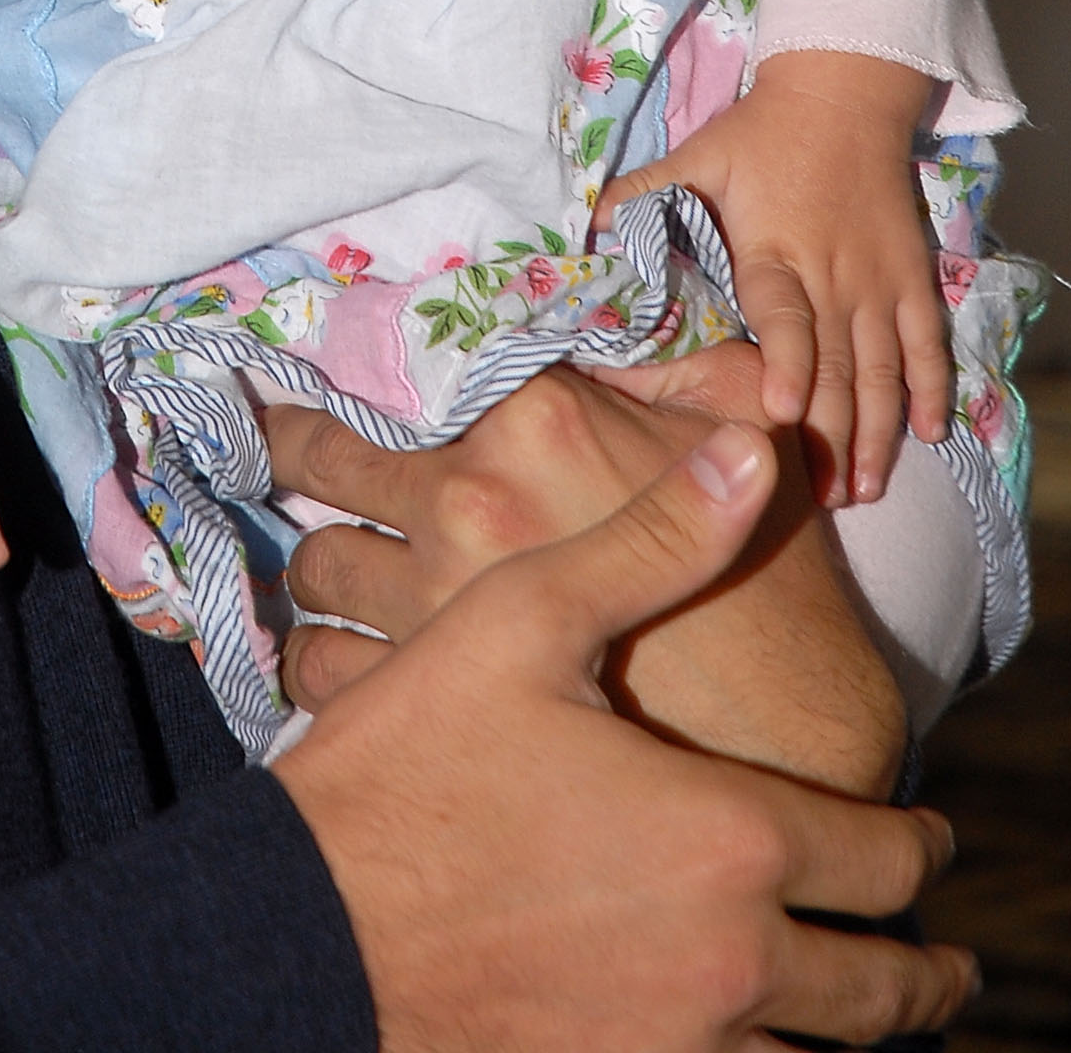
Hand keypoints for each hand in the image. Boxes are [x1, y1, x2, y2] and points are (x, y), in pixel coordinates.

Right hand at [270, 421, 975, 1052]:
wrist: (309, 921)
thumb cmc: (416, 758)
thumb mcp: (526, 621)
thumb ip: (655, 541)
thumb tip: (755, 453)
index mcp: (727, 835)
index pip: (882, 858)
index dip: (921, 845)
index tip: (934, 838)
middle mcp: (730, 960)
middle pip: (879, 992)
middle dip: (924, 976)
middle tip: (942, 962)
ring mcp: (678, 1045)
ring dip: (855, 1034)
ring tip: (865, 1009)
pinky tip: (759, 1043)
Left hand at [271, 361, 906, 796]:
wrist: (799, 753)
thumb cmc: (776, 587)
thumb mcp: (741, 431)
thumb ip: (670, 363)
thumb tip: (621, 317)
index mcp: (532, 419)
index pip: (400, 364)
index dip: (353, 369)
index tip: (310, 370)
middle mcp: (465, 499)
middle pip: (328, 464)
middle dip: (297, 456)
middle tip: (271, 449)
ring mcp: (434, 604)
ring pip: (317, 572)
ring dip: (318, 572)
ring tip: (320, 573)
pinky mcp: (426, 702)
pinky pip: (321, 669)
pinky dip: (318, 662)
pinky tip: (334, 658)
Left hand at [597, 48, 952, 508]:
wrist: (842, 93)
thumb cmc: (759, 133)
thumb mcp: (695, 157)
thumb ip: (642, 196)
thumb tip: (584, 230)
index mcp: (774, 252)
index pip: (783, 318)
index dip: (785, 365)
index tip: (777, 412)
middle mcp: (832, 276)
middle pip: (837, 365)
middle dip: (830, 434)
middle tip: (824, 500)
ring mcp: (879, 281)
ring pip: (884, 368)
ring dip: (877, 432)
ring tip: (865, 489)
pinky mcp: (912, 277)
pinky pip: (928, 342)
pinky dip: (930, 388)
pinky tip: (928, 435)